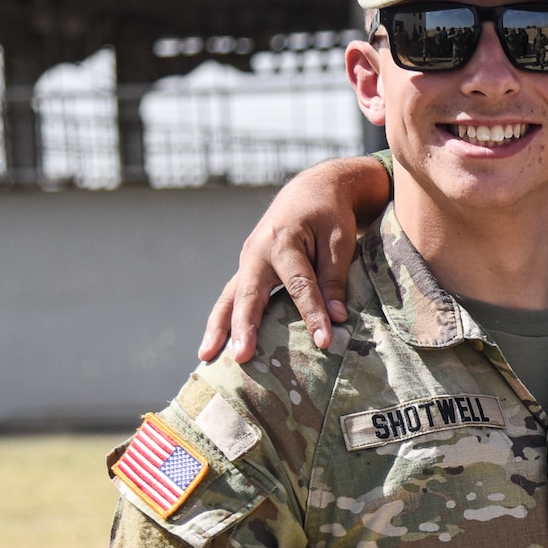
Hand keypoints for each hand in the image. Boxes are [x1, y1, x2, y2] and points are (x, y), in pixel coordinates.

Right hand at [199, 156, 390, 362]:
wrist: (311, 191)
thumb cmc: (330, 216)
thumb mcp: (340, 242)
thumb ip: (334, 279)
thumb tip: (337, 319)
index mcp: (283, 240)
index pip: (299, 285)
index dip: (313, 314)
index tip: (324, 342)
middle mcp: (257, 252)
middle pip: (249, 294)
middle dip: (244, 327)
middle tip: (241, 357)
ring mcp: (248, 260)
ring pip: (229, 297)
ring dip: (218, 328)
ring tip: (207, 357)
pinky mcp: (247, 269)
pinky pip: (232, 297)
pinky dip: (223, 321)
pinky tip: (216, 345)